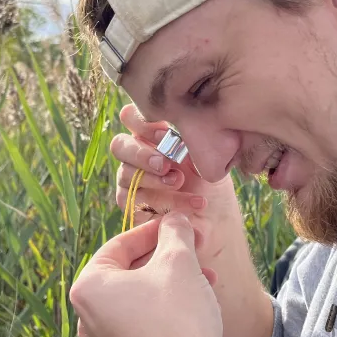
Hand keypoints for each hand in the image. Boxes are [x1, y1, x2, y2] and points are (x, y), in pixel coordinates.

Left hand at [110, 104, 272, 336]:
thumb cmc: (179, 318)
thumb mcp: (179, 261)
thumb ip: (174, 231)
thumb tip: (175, 218)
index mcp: (88, 287)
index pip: (121, 244)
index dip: (155, 230)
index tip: (180, 224)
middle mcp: (88, 315)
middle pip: (131, 269)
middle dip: (169, 256)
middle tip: (197, 246)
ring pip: (142, 294)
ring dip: (174, 279)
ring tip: (207, 276)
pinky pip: (145, 318)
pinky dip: (168, 304)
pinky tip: (199, 300)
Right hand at [112, 104, 240, 229]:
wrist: (218, 218)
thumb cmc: (212, 180)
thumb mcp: (208, 153)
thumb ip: (189, 134)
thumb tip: (180, 123)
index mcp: (152, 135)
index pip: (130, 117)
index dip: (142, 122)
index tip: (167, 132)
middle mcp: (137, 156)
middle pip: (119, 145)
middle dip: (141, 153)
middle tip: (166, 163)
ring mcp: (131, 182)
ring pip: (124, 173)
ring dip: (153, 178)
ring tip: (179, 182)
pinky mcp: (132, 206)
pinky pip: (135, 201)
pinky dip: (165, 201)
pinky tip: (191, 202)